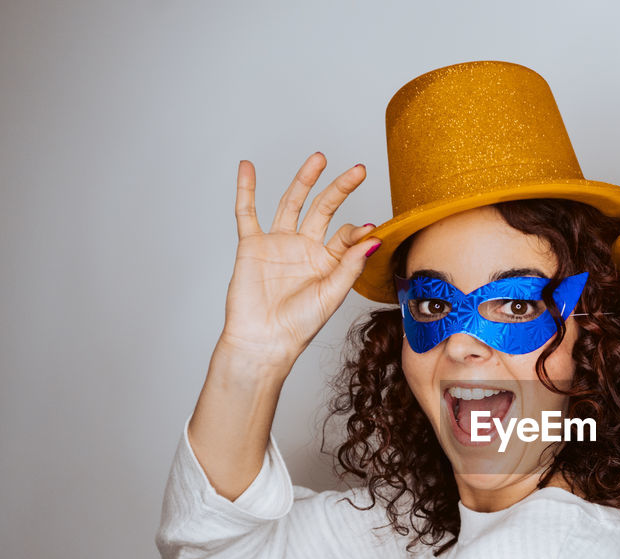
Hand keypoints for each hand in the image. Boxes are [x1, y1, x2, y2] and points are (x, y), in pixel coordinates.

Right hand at [219, 153, 378, 367]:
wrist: (264, 340)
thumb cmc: (299, 325)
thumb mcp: (332, 294)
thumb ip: (350, 264)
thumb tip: (373, 237)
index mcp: (328, 262)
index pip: (346, 235)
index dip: (357, 231)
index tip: (368, 230)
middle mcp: (305, 248)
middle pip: (323, 209)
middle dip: (340, 188)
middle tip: (358, 169)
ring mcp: (278, 244)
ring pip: (292, 203)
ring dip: (304, 180)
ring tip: (319, 158)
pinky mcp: (252, 245)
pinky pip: (246, 212)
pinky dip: (246, 189)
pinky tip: (248, 167)